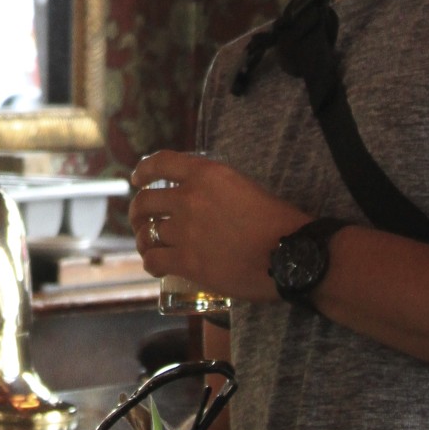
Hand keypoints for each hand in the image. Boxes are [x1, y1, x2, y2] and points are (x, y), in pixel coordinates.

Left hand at [129, 150, 306, 303]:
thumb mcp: (245, 187)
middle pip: (145, 202)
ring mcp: (185, 230)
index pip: (160, 163)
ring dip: (144, 241)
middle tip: (140, 221)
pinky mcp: (187, 261)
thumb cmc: (278, 222)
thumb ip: (218, 189)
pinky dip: (152, 263)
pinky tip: (157, 266)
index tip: (138, 180)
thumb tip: (204, 199)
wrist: (290, 253)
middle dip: (137, 213)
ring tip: (148, 247)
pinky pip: (154, 261)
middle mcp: (189, 198)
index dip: (144, 171)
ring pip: (147, 234)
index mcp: (206, 174)